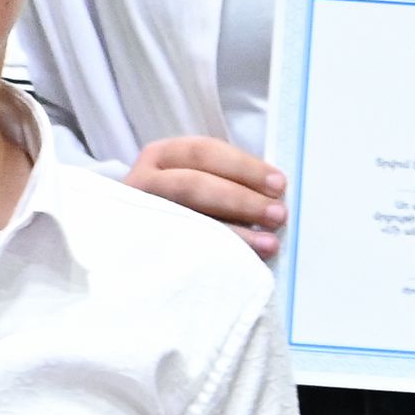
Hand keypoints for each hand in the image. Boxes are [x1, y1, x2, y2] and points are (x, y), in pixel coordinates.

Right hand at [124, 136, 284, 256]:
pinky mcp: (142, 247)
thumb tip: (272, 195)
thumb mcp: (194, 180)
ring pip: (188, 221)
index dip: (245, 167)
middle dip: (242, 199)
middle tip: (278, 214)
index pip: (204, 152)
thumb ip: (225, 181)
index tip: (279, 184)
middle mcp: (143, 180)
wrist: (135, 246)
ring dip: (235, 233)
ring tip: (270, 244)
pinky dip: (216, 256)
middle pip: (194, 184)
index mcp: (162, 155)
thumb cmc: (178, 206)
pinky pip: (181, 251)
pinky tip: (242, 262)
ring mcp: (140, 214)